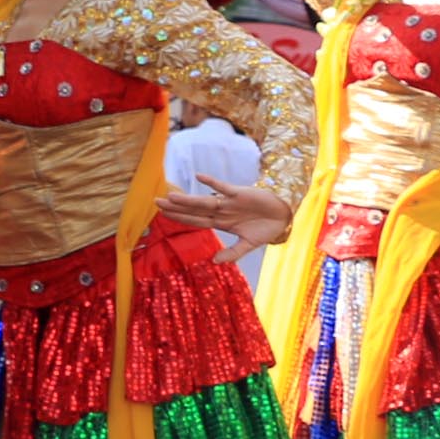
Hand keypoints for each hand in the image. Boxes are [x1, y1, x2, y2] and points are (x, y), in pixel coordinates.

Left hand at [154, 171, 293, 250]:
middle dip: (176, 207)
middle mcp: (222, 211)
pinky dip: (213, 183)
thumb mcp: (248, 245)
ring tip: (170, 196)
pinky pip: (224, 187)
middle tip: (156, 202)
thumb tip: (214, 262)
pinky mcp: (240, 193)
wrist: (283, 215)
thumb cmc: (265, 228)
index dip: (181, 218)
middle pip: (195, 210)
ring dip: (188, 199)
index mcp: (222, 223)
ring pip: (204, 200)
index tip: (163, 215)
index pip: (196, 221)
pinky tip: (199, 177)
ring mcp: (229, 202)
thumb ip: (232, 253)